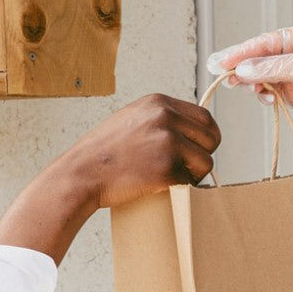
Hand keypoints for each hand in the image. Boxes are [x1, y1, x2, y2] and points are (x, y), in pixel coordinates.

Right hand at [60, 94, 220, 209]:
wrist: (81, 174)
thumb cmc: (103, 152)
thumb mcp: (131, 118)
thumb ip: (159, 118)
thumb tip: (189, 129)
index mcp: (159, 103)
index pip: (205, 118)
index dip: (206, 137)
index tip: (199, 149)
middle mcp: (166, 118)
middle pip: (212, 138)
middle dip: (203, 155)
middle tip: (187, 168)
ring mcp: (168, 143)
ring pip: (206, 162)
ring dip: (195, 175)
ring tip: (173, 179)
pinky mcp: (167, 169)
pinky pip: (191, 182)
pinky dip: (182, 188)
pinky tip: (163, 188)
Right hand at [207, 26, 292, 163]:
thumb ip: (272, 67)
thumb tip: (243, 68)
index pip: (260, 44)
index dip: (238, 53)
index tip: (220, 62)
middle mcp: (291, 53)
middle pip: (256, 59)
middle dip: (240, 68)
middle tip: (223, 77)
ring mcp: (290, 73)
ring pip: (260, 76)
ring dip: (252, 84)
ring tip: (248, 90)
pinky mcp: (291, 91)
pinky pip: (268, 91)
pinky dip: (264, 95)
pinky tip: (267, 99)